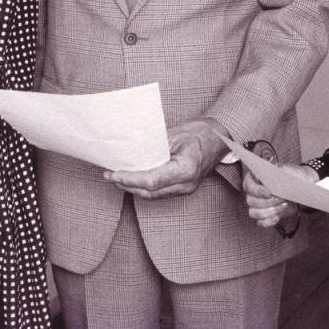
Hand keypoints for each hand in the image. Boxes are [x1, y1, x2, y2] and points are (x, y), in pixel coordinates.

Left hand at [105, 119, 228, 198]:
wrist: (219, 138)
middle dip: (127, 185)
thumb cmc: (200, 132)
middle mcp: (186, 184)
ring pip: (153, 195)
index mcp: (186, 169)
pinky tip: (133, 179)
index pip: (151, 181)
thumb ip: (153, 147)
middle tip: (109, 175)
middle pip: (149, 192)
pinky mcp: (183, 188)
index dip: (130, 179)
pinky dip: (144, 187)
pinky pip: (159, 192)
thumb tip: (129, 152)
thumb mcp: (174, 134)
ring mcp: (186, 189)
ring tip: (116, 178)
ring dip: (133, 188)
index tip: (114, 174)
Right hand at [243, 163, 316, 228]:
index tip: (268, 193)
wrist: (299, 190)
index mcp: (254, 179)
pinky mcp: (264, 216)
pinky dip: (269, 221)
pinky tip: (277, 217)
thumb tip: (277, 177)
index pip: (248, 185)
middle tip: (281, 199)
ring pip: (254, 213)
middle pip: (251, 201)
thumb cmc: (291, 178)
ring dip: (269, 211)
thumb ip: (280, 173)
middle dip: (267, 202)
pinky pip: (261, 222)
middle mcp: (252, 193)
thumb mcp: (287, 172)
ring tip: (283, 206)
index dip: (256, 191)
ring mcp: (256, 206)